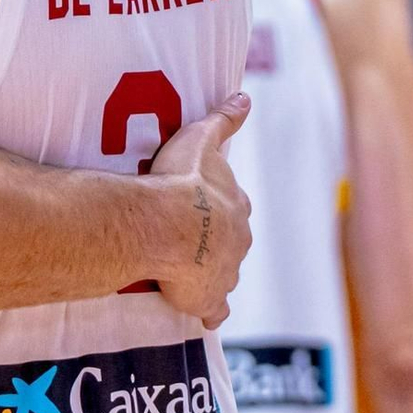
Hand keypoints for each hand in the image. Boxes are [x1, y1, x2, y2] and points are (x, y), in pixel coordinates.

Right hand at [146, 94, 251, 327]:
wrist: (168, 225)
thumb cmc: (181, 181)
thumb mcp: (202, 140)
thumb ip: (224, 120)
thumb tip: (244, 97)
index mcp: (236, 206)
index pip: (233, 206)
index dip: (218, 206)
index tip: (202, 206)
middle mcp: (238, 240)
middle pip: (231, 241)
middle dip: (216, 241)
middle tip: (190, 239)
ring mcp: (226, 271)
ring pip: (224, 273)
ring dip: (211, 273)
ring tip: (187, 272)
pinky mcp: (210, 298)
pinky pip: (214, 309)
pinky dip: (211, 311)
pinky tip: (206, 316)